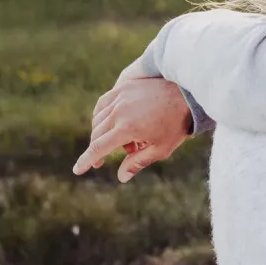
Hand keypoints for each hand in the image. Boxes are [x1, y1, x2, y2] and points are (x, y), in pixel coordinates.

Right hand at [72, 76, 192, 180]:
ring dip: (102, 133)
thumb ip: (137, 163)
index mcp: (127, 128)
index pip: (98, 148)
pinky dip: (102, 114)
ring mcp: (120, 96)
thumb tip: (121, 177)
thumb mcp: (160, 149)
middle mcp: (119, 111)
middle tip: (103, 160)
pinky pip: (103, 102)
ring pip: (98, 118)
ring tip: (123, 142)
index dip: (86, 160)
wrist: (187, 94)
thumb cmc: (176, 125)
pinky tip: (110, 122)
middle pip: (97, 134)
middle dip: (97, 149)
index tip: (78, 170)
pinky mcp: (123, 87)